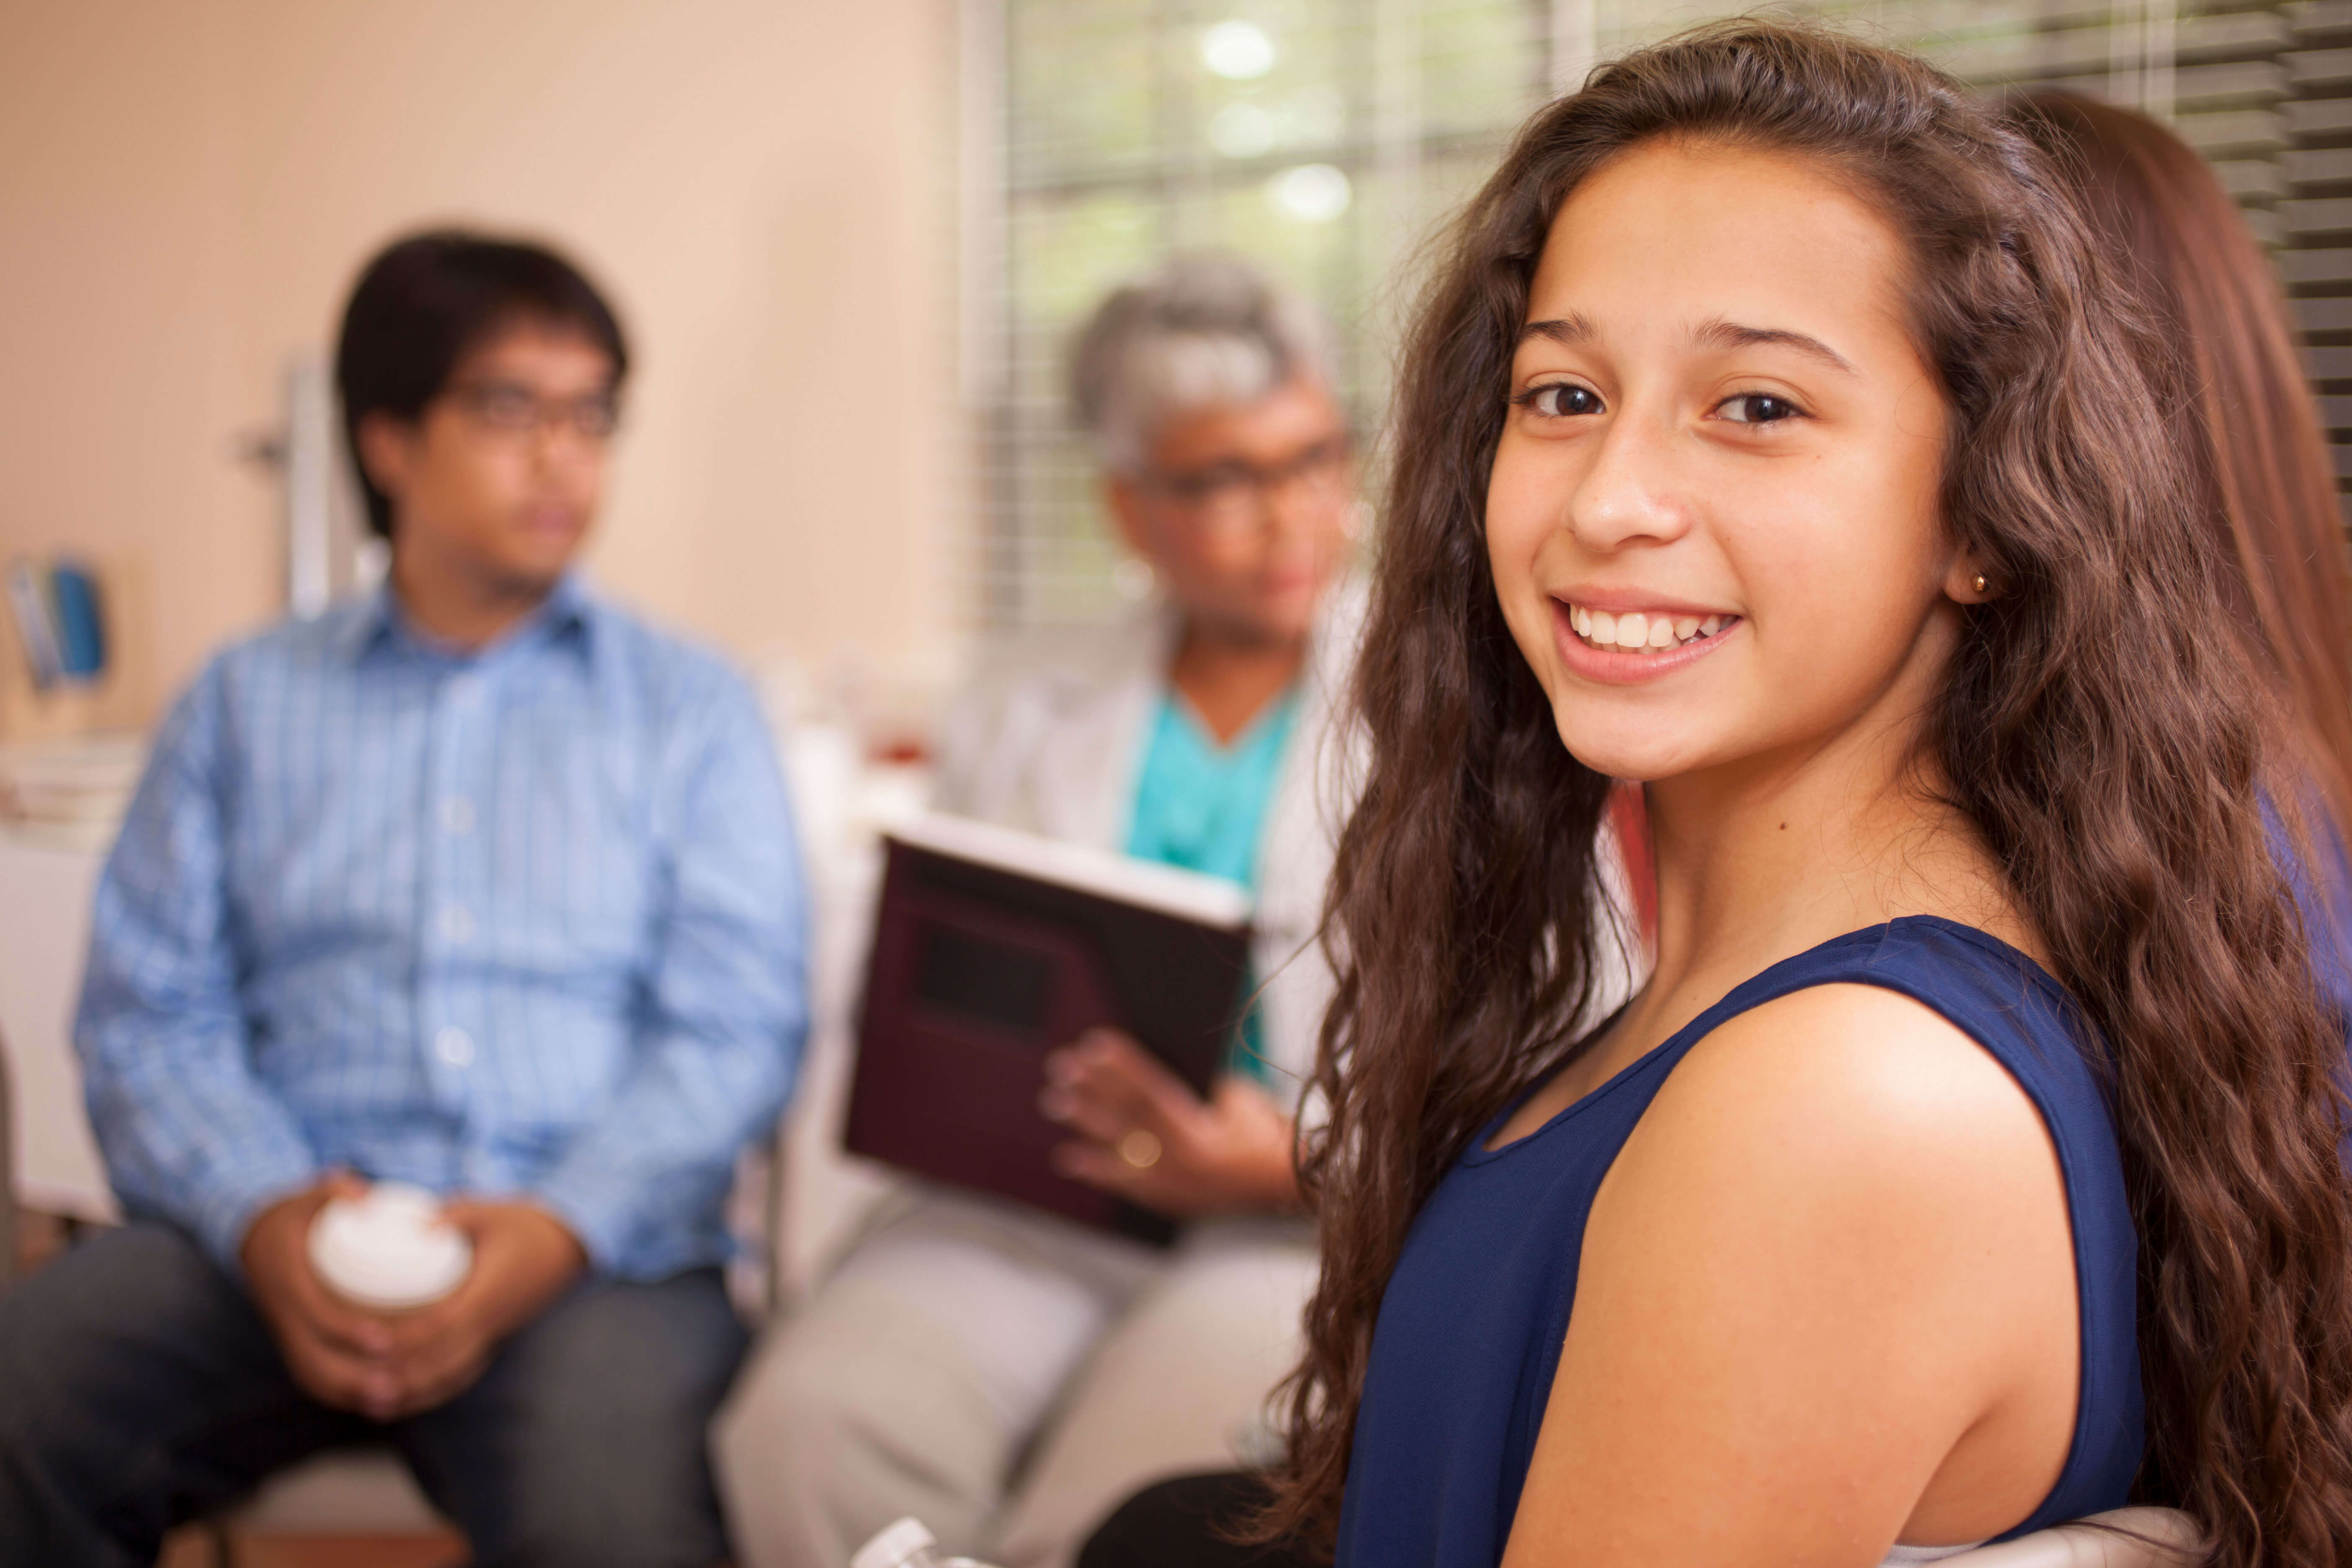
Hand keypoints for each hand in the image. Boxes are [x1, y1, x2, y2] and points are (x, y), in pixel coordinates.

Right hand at [241, 1172, 401, 1416]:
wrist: (253, 1237)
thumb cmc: (292, 1216)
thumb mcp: (307, 1196)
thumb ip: (332, 1190)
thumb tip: (363, 1194)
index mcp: (287, 1281)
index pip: (316, 1315)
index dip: (348, 1332)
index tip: (385, 1341)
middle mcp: (283, 1313)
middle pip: (311, 1360)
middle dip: (350, 1378)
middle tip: (393, 1387)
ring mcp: (285, 1331)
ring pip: (310, 1375)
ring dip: (346, 1393)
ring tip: (390, 1401)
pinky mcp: (291, 1341)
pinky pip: (311, 1375)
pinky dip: (337, 1391)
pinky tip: (373, 1399)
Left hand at [369, 1198, 587, 1417]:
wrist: (566, 1245)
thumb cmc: (524, 1225)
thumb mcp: (490, 1211)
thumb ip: (454, 1216)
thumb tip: (418, 1225)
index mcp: (489, 1291)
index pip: (444, 1323)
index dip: (408, 1337)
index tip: (371, 1340)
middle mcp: (492, 1319)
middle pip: (445, 1360)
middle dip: (403, 1375)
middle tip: (359, 1384)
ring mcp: (494, 1332)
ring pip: (453, 1373)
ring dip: (415, 1389)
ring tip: (373, 1402)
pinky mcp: (493, 1337)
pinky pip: (463, 1371)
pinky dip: (434, 1387)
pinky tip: (406, 1393)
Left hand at [1039, 1028, 1300, 1216]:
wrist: (1289, 1181)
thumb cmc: (1269, 1133)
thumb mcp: (1239, 1100)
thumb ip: (1198, 1089)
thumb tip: (1155, 1079)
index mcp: (1197, 1132)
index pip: (1148, 1090)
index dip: (1119, 1065)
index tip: (1093, 1044)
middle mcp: (1177, 1160)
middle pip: (1126, 1117)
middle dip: (1092, 1089)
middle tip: (1060, 1068)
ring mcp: (1171, 1182)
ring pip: (1118, 1147)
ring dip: (1085, 1122)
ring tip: (1054, 1100)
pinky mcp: (1169, 1197)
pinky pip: (1125, 1183)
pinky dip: (1095, 1169)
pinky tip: (1067, 1157)